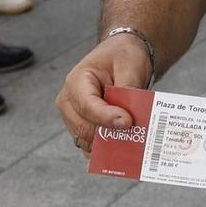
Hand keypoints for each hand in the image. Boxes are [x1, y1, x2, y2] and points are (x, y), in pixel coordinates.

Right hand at [56, 35, 154, 154]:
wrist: (122, 57)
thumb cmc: (124, 57)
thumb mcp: (130, 66)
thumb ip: (127, 91)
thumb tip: (125, 120)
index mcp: (76, 81)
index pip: (86, 106)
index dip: (106, 117)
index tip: (128, 122)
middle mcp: (69, 102)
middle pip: (85, 128)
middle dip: (110, 133)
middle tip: (136, 134)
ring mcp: (73, 118)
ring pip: (88, 141)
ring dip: (110, 143)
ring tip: (134, 141)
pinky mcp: (83, 129)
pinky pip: (92, 146)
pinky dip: (108, 149)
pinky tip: (126, 147)